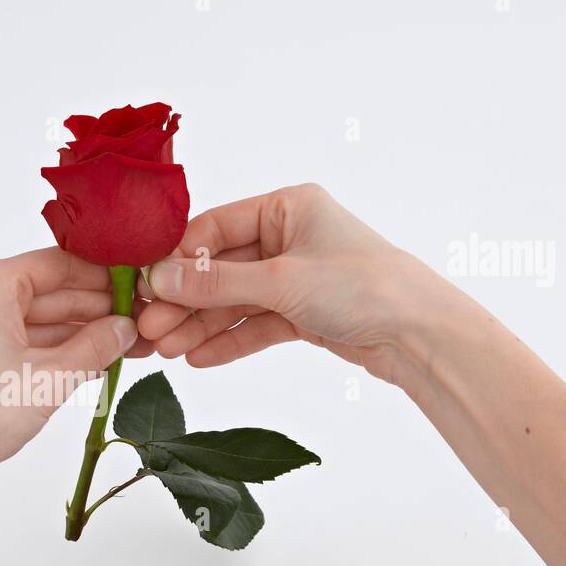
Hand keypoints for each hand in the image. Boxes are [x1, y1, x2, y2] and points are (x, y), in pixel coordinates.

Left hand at [0, 248, 143, 497]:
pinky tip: (95, 361)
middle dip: (99, 311)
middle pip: (51, 290)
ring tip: (131, 347)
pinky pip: (23, 339)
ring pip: (40, 318)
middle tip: (145, 324)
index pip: (61, 264)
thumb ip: (94, 347)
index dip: (106, 278)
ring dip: (82, 334)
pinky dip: (56, 350)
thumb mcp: (49, 379)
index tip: (141, 290)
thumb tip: (126, 328)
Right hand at [136, 183, 463, 385]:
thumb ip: (215, 283)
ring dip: (200, 325)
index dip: (177, 259)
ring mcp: (295, 276)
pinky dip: (229, 340)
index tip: (144, 287)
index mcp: (287, 207)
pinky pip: (255, 324)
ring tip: (167, 351)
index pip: (214, 227)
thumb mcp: (280, 282)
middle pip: (220, 268)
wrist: (421, 335)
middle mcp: (289, 236)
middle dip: (185, 301)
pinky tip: (198, 358)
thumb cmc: (363, 288)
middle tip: (148, 329)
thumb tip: (157, 280)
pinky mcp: (304, 312)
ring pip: (235, 301)